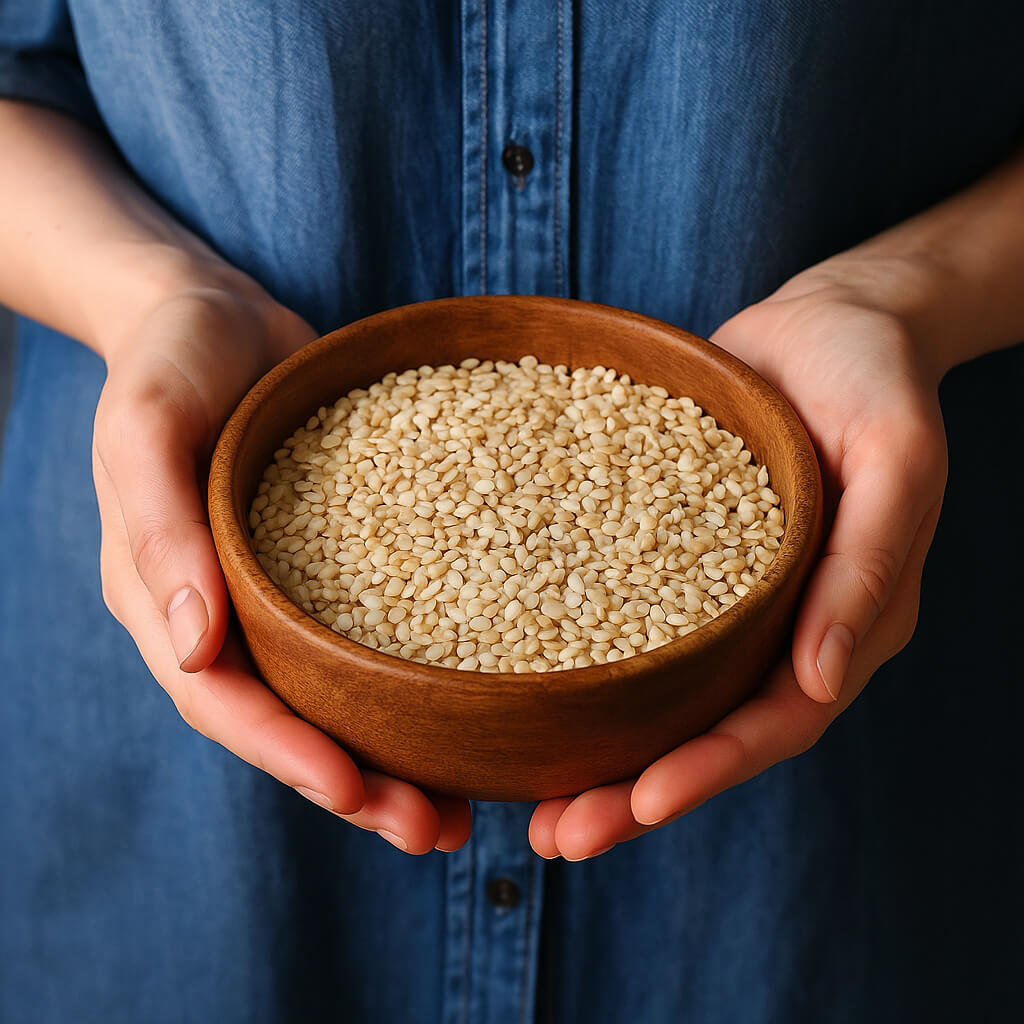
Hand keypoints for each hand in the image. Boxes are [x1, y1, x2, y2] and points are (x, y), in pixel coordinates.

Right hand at [92, 274, 471, 852]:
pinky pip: (376, 631)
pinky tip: (476, 704)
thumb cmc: (170, 360)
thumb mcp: (146, 427)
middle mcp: (230, 614)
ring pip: (338, 695)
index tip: (354, 793)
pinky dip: (417, 678)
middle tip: (432, 832)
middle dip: (355, 785)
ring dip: (395, 755)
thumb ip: (158, 530)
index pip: (225, 702)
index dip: (285, 754)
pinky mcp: (340, 562)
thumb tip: (197, 648)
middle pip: (290, 722)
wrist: (218, 314)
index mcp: (171, 601)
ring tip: (464, 807)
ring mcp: (286, 594)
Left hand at [529, 259, 947, 859]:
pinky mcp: (673, 560)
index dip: (711, 769)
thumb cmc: (875, 378)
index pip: (777, 722)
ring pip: (661, 696)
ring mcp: (723, 600)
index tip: (639, 806)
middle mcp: (778, 627)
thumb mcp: (896, 456)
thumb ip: (869, 564)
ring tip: (524, 797)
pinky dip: (583, 668)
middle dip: (636, 792)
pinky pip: (629, 622)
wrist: (826, 323)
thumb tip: (819, 680)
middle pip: (706, 731)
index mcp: (842, 622)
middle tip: (553, 838)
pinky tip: (519, 686)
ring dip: (600, 753)